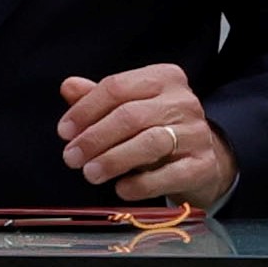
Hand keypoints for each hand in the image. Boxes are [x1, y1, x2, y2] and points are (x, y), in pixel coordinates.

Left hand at [60, 67, 234, 207]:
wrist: (200, 159)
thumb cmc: (156, 129)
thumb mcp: (128, 108)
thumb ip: (99, 98)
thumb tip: (69, 86)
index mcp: (164, 78)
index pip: (117, 87)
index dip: (85, 110)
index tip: (64, 132)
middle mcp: (184, 102)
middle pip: (130, 116)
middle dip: (94, 138)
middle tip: (71, 158)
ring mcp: (197, 134)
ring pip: (149, 143)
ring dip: (113, 160)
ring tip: (91, 173)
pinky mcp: (203, 165)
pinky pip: (169, 174)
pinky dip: (141, 184)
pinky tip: (122, 188)